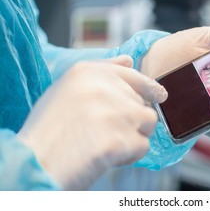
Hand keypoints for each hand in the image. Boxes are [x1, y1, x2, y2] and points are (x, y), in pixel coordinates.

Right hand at [17, 55, 166, 189]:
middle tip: (105, 131)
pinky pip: (143, 146)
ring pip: (149, 122)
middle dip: (131, 118)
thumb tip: (129, 60)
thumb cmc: (48, 129)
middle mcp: (104, 87)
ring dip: (135, 135)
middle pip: (142, 102)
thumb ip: (101, 72)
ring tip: (107, 142)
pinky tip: (108, 156)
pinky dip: (130, 155)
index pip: (132, 75)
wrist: (35, 162)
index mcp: (88, 72)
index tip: (159, 94)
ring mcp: (115, 112)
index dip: (148, 86)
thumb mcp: (66, 89)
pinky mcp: (121, 138)